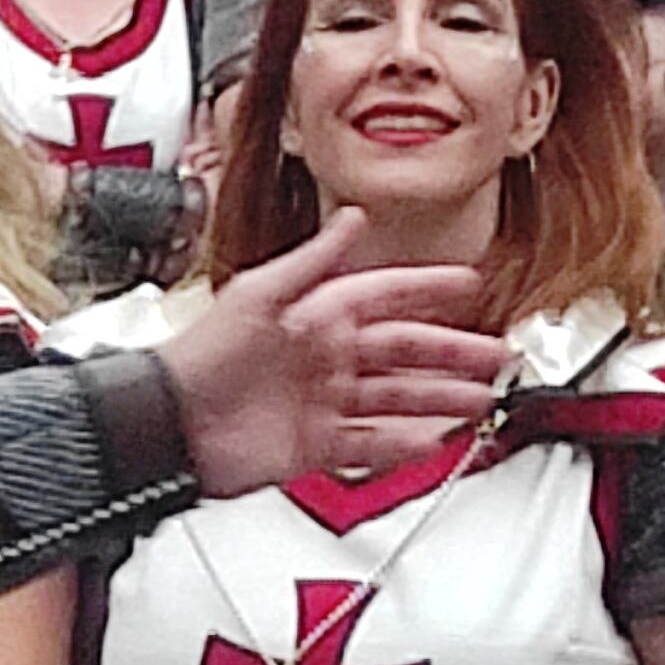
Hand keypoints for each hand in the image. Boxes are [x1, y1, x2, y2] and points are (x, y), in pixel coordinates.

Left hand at [161, 209, 508, 497]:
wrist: (170, 425)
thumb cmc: (201, 357)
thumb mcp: (258, 293)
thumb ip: (312, 260)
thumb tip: (350, 218)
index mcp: (316, 315)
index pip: (385, 295)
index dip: (428, 288)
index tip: (468, 282)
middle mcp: (324, 357)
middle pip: (404, 352)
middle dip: (451, 352)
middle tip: (494, 353)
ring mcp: (322, 402)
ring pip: (396, 398)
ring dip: (439, 398)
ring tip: (479, 398)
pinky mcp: (314, 445)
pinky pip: (371, 443)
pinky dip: (404, 444)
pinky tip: (435, 440)